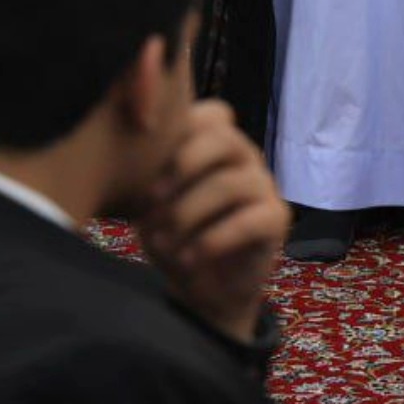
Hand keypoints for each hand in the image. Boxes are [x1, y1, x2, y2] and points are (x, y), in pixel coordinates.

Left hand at [135, 99, 289, 343]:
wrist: (203, 289)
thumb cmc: (174, 235)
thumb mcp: (153, 207)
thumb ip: (148, 181)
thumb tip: (128, 169)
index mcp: (216, 145)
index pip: (214, 114)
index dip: (184, 127)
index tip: (146, 159)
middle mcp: (244, 157)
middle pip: (225, 138)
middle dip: (184, 164)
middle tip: (152, 199)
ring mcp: (263, 185)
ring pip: (230, 183)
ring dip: (189, 213)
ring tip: (163, 242)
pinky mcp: (275, 218)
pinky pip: (249, 220)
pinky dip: (212, 241)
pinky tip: (187, 259)